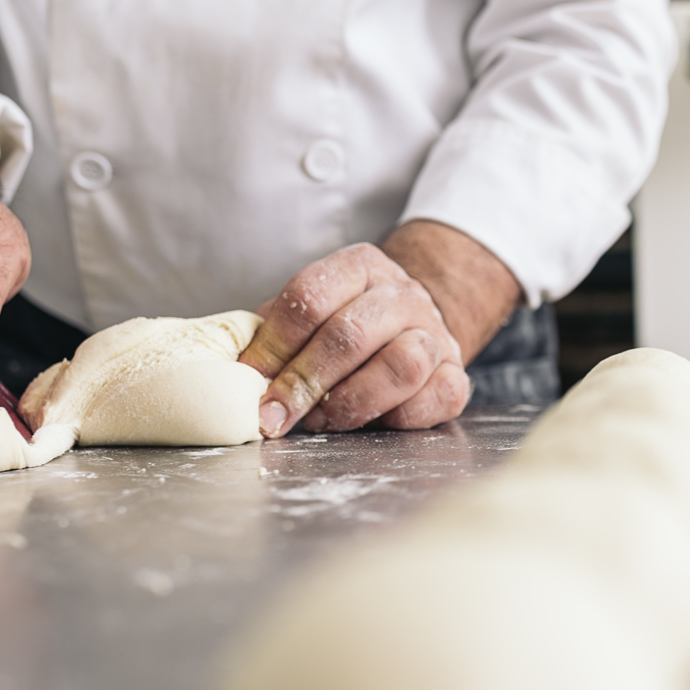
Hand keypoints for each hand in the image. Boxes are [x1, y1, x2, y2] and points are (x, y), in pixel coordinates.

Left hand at [239, 240, 471, 435]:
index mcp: (360, 267)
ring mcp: (435, 334)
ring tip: (323, 419)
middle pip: (350, 334)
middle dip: (304, 382)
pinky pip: (434, 399)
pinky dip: (397, 417)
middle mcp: (403, 295)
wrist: (414, 326)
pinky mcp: (457, 376)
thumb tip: (232, 372)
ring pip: (401, 365)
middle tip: (274, 415)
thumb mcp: (309, 313)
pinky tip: (372, 421)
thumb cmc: (347, 324)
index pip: (309, 298)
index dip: (274, 344)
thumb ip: (274, 334)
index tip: (250, 377)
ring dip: (352, 402)